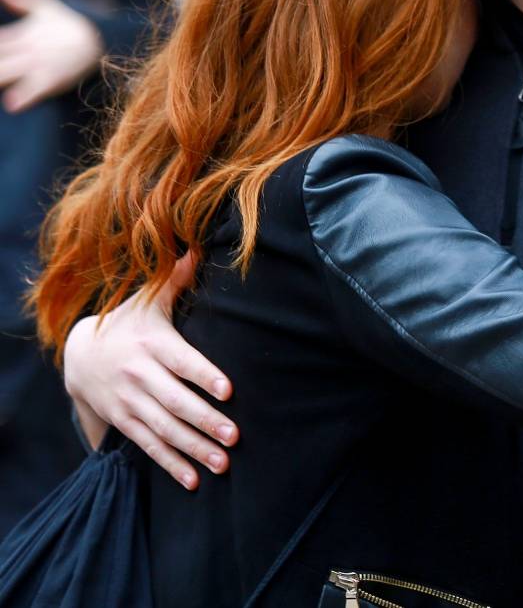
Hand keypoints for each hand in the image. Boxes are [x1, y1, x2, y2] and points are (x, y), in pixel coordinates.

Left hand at [0, 0, 104, 111]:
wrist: (101, 39)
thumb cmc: (68, 25)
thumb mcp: (47, 7)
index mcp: (21, 33)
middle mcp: (27, 49)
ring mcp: (39, 65)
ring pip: (6, 73)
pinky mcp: (53, 79)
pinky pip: (35, 90)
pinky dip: (23, 96)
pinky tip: (12, 104)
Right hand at [62, 255, 236, 489]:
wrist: (80, 354)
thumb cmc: (129, 323)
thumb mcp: (147, 301)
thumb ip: (175, 280)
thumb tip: (198, 248)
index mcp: (153, 344)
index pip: (182, 361)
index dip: (204, 375)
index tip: (228, 390)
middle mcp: (140, 376)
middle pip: (176, 402)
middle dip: (205, 421)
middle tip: (235, 437)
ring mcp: (130, 402)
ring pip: (165, 429)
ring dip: (194, 449)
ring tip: (223, 464)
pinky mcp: (124, 422)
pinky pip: (149, 446)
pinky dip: (171, 465)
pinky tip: (195, 481)